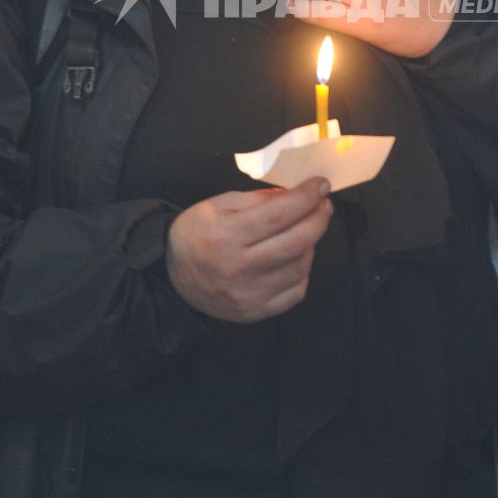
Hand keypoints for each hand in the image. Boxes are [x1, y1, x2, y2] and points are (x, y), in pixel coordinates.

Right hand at [166, 179, 332, 322]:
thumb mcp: (219, 204)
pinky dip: (303, 271)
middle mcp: (239, 268)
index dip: (307, 197)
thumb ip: (258, 198)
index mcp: (226, 235)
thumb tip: (295, 193)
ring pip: (300, 267)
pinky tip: (295, 258)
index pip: (279, 214)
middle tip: (323, 205)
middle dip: (318, 218)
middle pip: (296, 242)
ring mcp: (249, 294)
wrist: (173, 276)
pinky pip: (295, 292)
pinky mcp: (255, 312)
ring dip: (311, 244)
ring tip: (305, 230)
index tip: (321, 185)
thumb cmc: (197, 233)